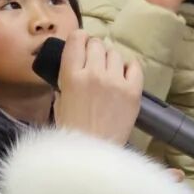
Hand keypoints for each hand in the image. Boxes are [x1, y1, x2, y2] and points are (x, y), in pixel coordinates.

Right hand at [54, 31, 142, 145]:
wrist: (93, 154)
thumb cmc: (72, 131)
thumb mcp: (59, 102)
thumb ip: (67, 80)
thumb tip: (76, 64)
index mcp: (71, 76)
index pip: (76, 39)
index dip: (79, 39)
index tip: (81, 46)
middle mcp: (93, 74)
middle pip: (97, 44)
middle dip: (94, 51)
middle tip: (94, 64)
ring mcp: (116, 82)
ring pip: (115, 53)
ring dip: (110, 60)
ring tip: (109, 74)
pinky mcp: (133, 91)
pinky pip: (134, 66)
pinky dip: (129, 68)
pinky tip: (123, 77)